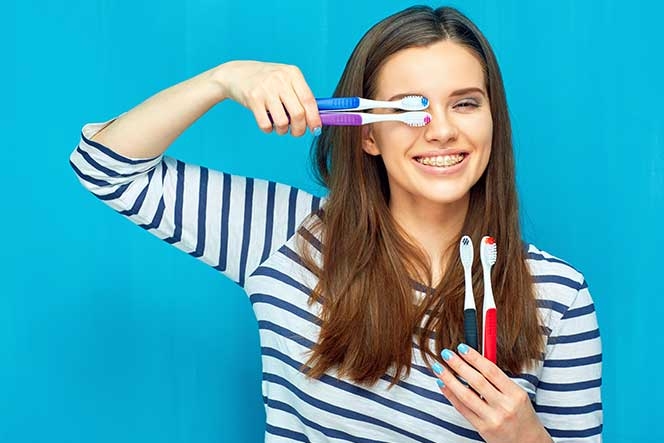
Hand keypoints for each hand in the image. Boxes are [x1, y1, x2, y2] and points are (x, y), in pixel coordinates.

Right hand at [213, 60, 320, 136]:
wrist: (236, 74)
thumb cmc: (266, 81)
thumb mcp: (285, 80)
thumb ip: (299, 96)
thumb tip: (316, 119)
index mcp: (293, 74)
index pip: (309, 100)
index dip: (314, 119)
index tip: (315, 130)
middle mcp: (280, 79)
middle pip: (298, 114)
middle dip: (299, 129)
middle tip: (296, 132)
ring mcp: (266, 89)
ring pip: (283, 122)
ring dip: (283, 131)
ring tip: (279, 126)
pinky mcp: (253, 99)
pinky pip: (266, 124)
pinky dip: (268, 129)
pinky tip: (267, 124)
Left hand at [432, 344, 551, 442]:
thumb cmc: (522, 416)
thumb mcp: (518, 395)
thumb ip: (499, 380)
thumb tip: (475, 360)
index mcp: (516, 394)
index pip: (491, 371)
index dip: (475, 358)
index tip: (462, 348)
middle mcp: (504, 406)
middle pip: (477, 381)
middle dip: (459, 365)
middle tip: (446, 353)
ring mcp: (493, 418)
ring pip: (466, 395)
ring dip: (450, 379)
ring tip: (439, 367)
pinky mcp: (483, 429)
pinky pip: (463, 409)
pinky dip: (451, 395)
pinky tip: (443, 385)